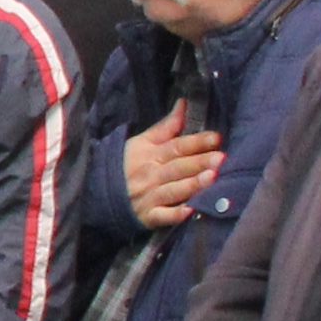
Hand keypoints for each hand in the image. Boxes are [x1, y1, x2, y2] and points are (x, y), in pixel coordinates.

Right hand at [120, 106, 221, 229]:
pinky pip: (163, 216)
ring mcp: (149, 197)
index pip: (176, 147)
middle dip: (199, 162)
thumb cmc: (127, 165)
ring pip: (174, 190)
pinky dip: (175, 215)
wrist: (100, 193)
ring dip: (192, 184)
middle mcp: (151, 175)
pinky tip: (190, 211)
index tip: (216, 138)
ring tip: (212, 178)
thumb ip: (166, 126)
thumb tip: (184, 104)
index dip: (196, 142)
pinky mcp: (148, 217)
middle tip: (221, 158)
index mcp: (150, 155)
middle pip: (178, 167)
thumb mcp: (141, 143)